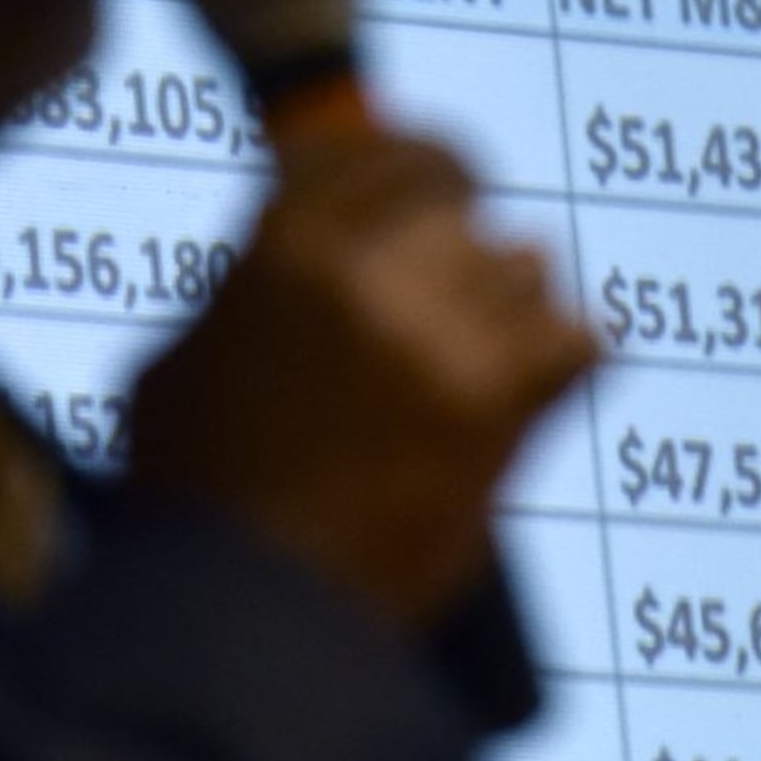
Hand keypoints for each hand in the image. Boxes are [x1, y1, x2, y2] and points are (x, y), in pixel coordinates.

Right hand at [126, 134, 599, 626]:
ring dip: (510, 313)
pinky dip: (565, 363)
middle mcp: (358, 271)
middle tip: (467, 300)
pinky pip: (578, 341)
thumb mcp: (182, 369)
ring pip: (523, 272)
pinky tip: (538, 390)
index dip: (426, 170)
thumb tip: (287, 271)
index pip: (385, 154)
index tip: (451, 189)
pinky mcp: (489, 404)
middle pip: (461, 214)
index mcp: (279, 245)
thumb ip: (248, 300)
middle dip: (465, 256)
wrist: (242, 606)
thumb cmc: (198, 498)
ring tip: (483, 367)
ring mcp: (430, 333)